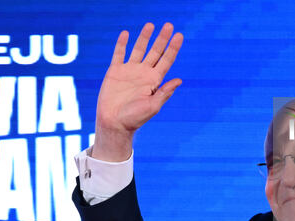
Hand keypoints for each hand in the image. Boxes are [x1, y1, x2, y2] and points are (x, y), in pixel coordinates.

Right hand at [92, 22, 183, 161]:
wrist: (114, 122)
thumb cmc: (135, 118)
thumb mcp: (153, 106)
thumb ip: (165, 92)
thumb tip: (179, 80)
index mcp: (155, 81)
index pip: (166, 60)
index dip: (173, 48)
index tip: (180, 36)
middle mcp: (144, 73)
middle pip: (155, 51)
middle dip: (162, 39)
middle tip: (169, 25)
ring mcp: (129, 71)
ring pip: (139, 49)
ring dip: (145, 37)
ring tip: (151, 24)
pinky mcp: (115, 71)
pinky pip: (119, 54)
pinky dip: (121, 44)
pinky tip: (126, 34)